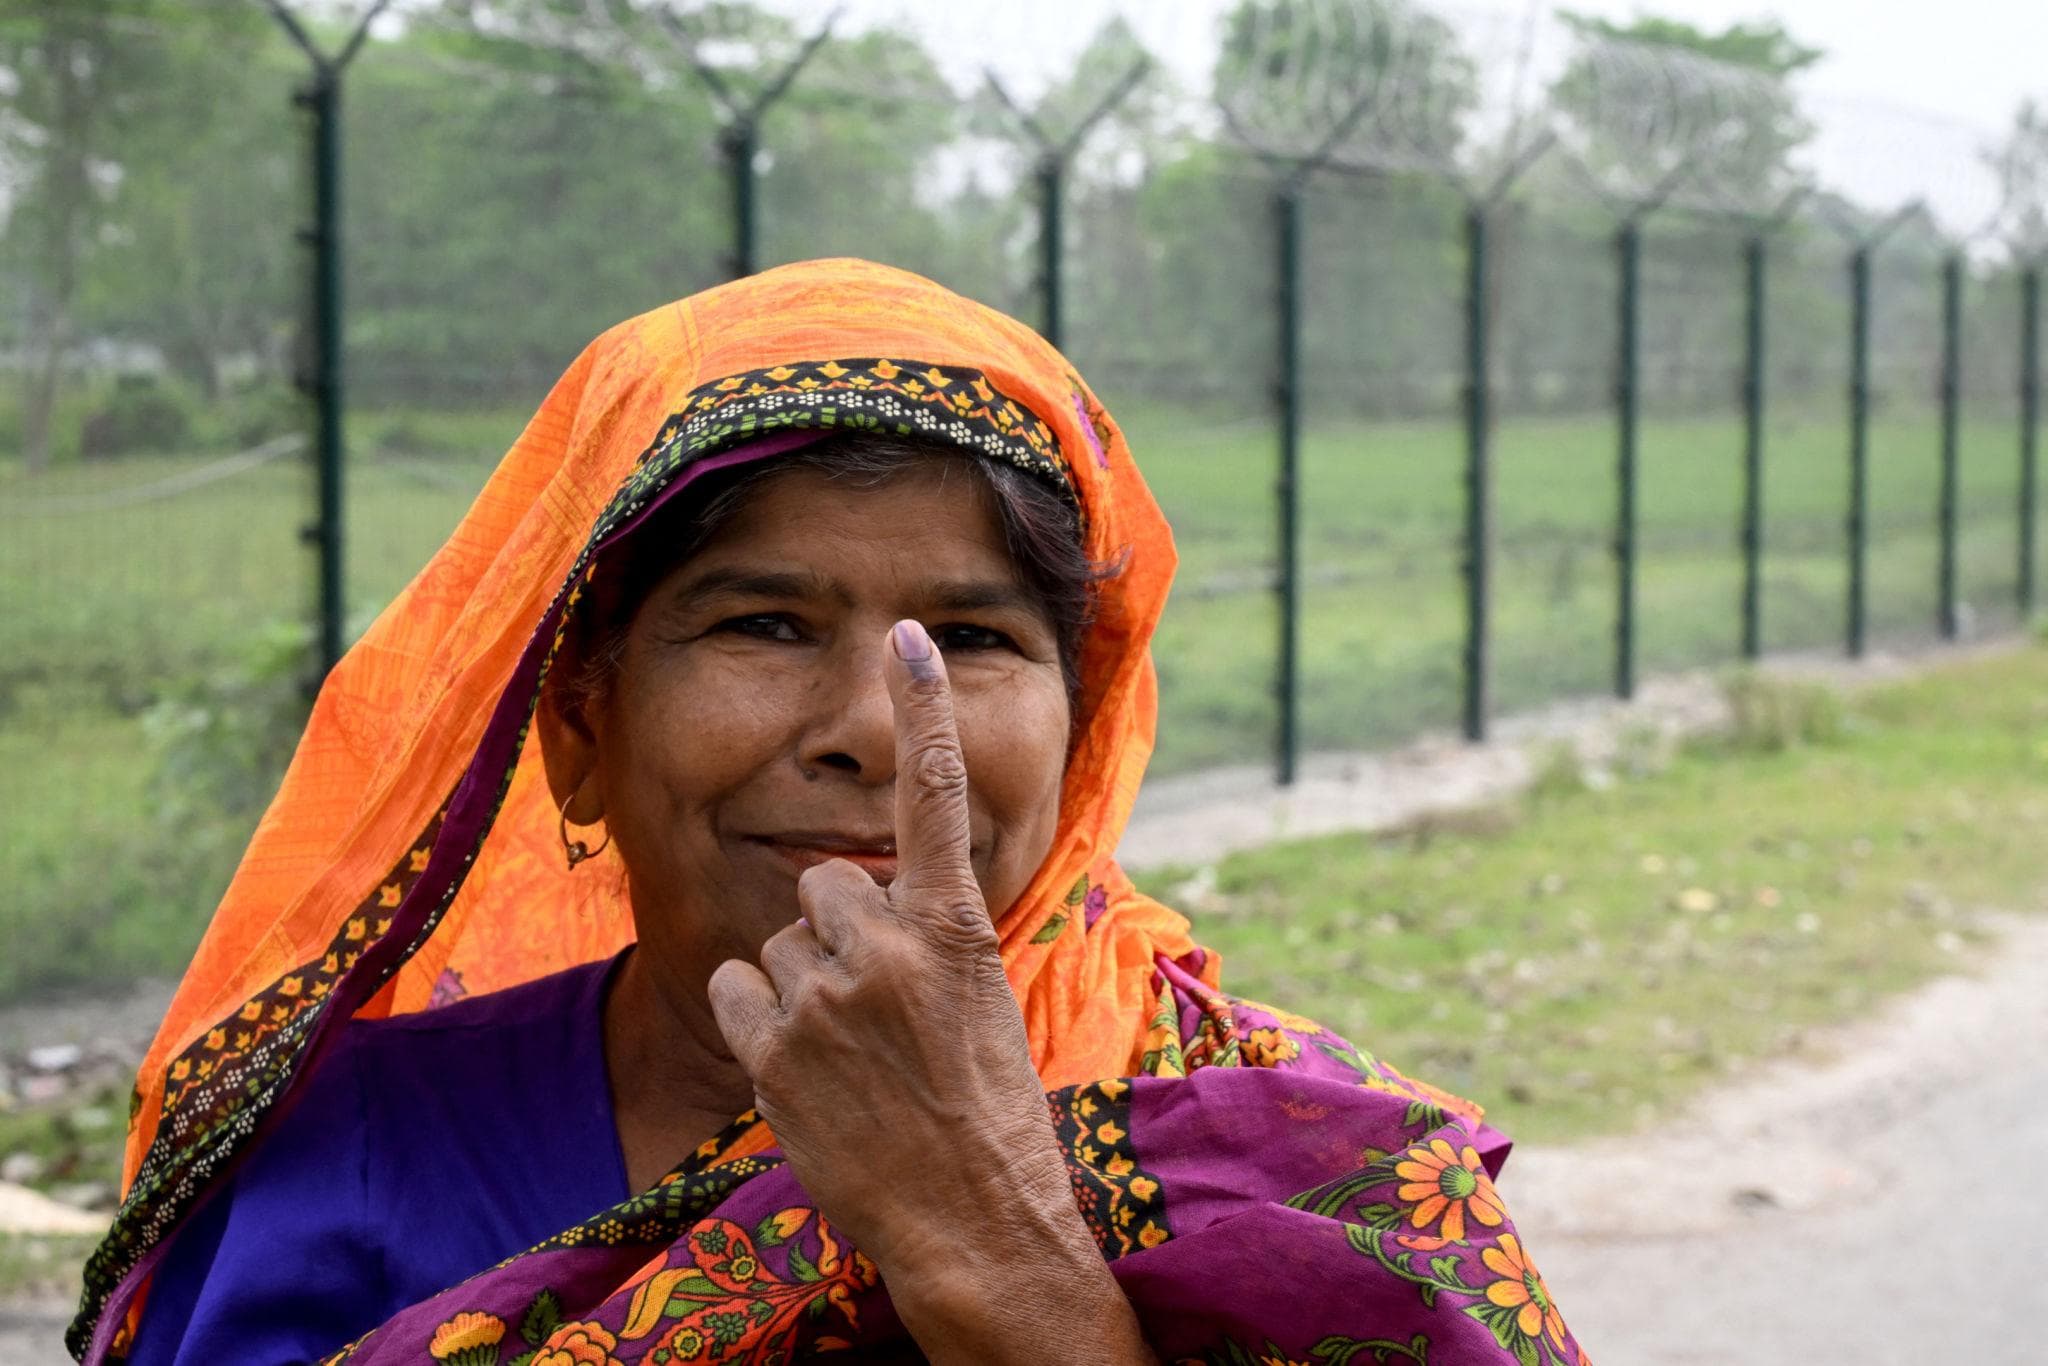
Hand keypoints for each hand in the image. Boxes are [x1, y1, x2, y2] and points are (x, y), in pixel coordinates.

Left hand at [707, 619, 1150, 1364]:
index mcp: (956, 927)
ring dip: (801, 988)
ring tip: (851, 1056)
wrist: (973, 1219)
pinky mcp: (773, 1049)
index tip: (905, 637)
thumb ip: (924, 938)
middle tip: (876, 1009)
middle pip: (825, 885)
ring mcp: (826, 997)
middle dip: (838, 932)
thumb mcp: (981, 1002)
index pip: (935, 798)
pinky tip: (801, 1067)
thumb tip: (854, 899)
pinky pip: (736, 987)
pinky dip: (756, 1020)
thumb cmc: (990, 1114)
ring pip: (779, 943)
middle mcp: (887, 947)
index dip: (922, 711)